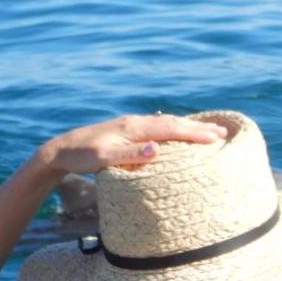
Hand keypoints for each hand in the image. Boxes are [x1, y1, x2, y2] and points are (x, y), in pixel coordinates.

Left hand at [39, 114, 226, 174]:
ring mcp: (130, 125)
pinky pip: (158, 127)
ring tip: (207, 131)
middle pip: (173, 123)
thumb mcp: (103, 158)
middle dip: (198, 127)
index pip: (170, 129)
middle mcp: (135, 122)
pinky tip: (176, 133)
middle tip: (222, 131)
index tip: (217, 137)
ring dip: (188, 126)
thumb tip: (157, 148)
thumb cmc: (80, 158)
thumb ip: (130, 153)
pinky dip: (174, 129)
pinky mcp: (125, 131)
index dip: (194, 133)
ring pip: (166, 123)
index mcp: (133, 127)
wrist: (58, 151)